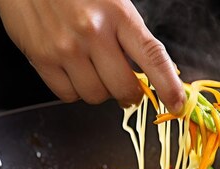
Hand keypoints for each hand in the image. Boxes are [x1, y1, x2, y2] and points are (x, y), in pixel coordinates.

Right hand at [0, 0, 185, 113]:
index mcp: (118, 13)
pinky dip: (74, 91)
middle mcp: (93, 32)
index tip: (177, 104)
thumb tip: (153, 72)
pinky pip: (68, 95)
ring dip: (100, 91)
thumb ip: (130, 34)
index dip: (169, 86)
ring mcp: (65, 48)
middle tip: (127, 88)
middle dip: (129, 94)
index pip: (153, 57)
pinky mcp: (41, 58)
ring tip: (93, 70)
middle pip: (123, 88)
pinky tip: (73, 71)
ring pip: (96, 96)